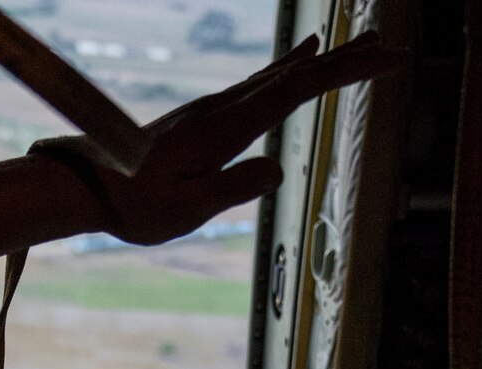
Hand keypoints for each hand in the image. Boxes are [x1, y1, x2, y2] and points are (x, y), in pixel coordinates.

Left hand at [42, 34, 401, 245]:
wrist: (91, 184)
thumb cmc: (136, 205)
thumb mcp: (186, 209)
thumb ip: (232, 188)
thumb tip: (276, 168)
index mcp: (228, 127)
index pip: (299, 90)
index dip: (345, 73)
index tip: (387, 59)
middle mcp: (226, 107)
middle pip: (296, 74)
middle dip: (345, 61)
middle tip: (391, 46)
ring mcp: (218, 108)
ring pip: (282, 75)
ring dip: (324, 59)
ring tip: (359, 45)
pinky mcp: (210, 115)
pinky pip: (263, 83)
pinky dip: (292, 67)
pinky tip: (301, 59)